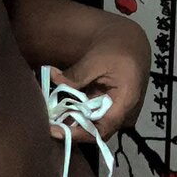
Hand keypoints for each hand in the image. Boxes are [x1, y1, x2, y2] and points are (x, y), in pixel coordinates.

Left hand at [48, 20, 151, 142]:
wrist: (130, 42)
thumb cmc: (118, 49)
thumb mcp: (97, 60)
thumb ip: (77, 74)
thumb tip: (53, 77)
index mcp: (124, 103)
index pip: (101, 129)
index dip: (78, 134)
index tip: (56, 132)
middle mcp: (120, 112)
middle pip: (95, 130)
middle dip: (70, 130)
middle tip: (46, 125)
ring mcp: (113, 109)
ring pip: (91, 123)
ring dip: (70, 121)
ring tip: (48, 117)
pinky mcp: (105, 104)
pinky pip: (90, 113)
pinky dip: (74, 111)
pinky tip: (57, 107)